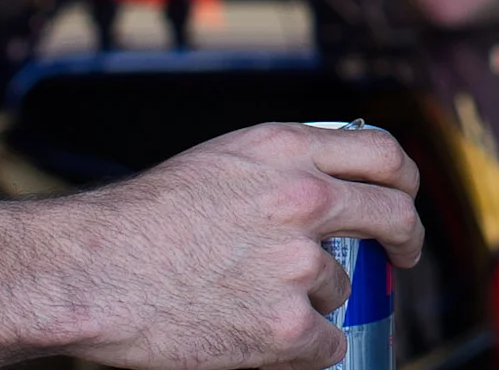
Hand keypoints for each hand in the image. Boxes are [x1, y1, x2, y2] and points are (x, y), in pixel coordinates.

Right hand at [33, 121, 422, 369]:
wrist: (93, 273)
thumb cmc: (139, 222)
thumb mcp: (217, 163)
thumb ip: (278, 168)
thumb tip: (331, 186)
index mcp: (284, 149)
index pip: (381, 153)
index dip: (403, 179)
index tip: (402, 199)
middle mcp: (303, 198)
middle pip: (393, 215)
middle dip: (406, 240)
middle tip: (401, 257)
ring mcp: (297, 264)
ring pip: (341, 289)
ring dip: (313, 299)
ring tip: (252, 300)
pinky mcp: (285, 327)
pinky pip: (326, 344)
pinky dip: (305, 349)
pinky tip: (265, 340)